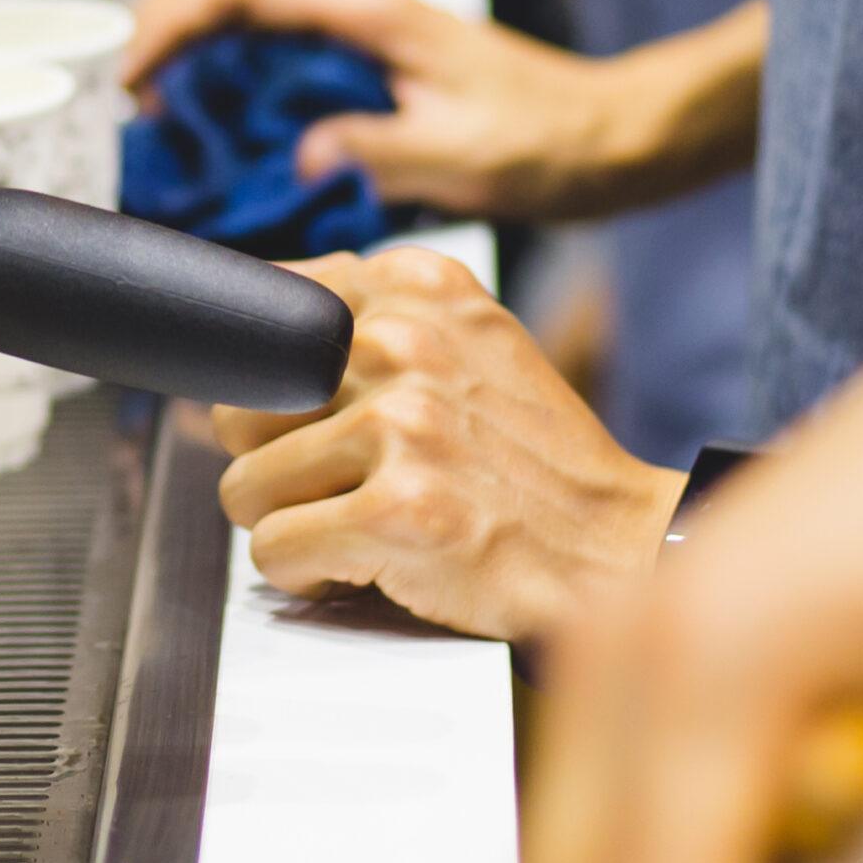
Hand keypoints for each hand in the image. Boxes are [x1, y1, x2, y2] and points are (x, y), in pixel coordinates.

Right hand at [122, 0, 719, 222]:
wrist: (608, 135)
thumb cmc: (550, 138)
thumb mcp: (463, 155)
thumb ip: (375, 151)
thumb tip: (299, 160)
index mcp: (365, 12)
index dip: (169, 27)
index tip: (138, 86)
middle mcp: (345, 13)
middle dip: (161, 40)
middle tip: (147, 119)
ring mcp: (343, 39)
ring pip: (229, 28)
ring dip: (186, 74)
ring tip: (171, 144)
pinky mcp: (347, 73)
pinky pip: (261, 71)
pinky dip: (223, 103)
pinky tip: (220, 153)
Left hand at [213, 245, 682, 641]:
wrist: (624, 545)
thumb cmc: (530, 458)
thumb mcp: (464, 343)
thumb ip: (365, 317)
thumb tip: (238, 321)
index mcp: (416, 288)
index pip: (264, 313)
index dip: (266, 383)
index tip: (299, 415)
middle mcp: (403, 342)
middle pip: (240, 410)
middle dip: (275, 463)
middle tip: (345, 487)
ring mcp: (400, 426)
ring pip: (245, 487)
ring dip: (291, 525)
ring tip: (363, 528)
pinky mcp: (396, 512)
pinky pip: (274, 549)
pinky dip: (306, 574)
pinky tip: (365, 566)